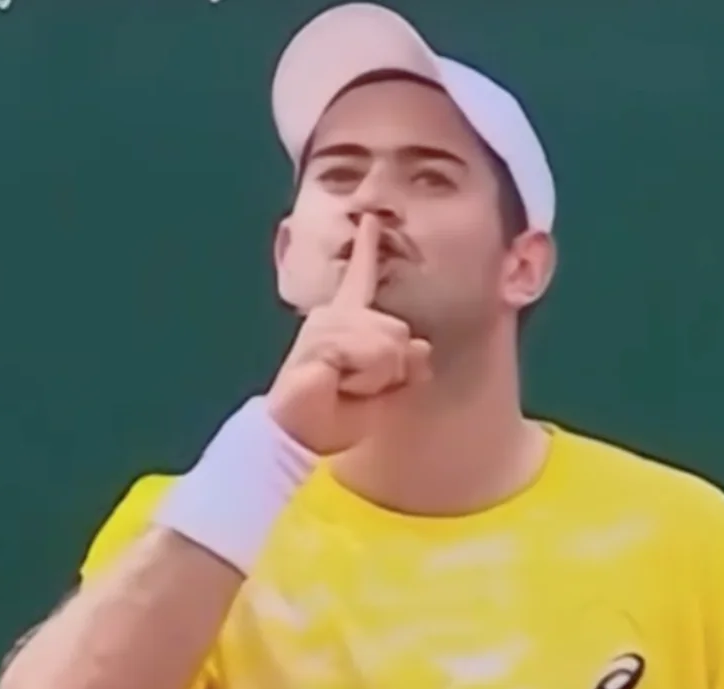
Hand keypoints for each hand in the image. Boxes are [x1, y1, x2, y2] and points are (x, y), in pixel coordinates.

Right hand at [265, 214, 431, 454]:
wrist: (302, 433)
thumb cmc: (340, 411)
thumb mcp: (387, 390)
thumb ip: (408, 365)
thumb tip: (421, 346)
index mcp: (348, 321)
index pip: (361, 279)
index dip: (367, 248)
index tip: (370, 219)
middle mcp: (335, 314)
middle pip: (399, 331)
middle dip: (392, 369)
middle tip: (358, 387)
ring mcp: (326, 324)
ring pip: (391, 342)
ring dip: (378, 377)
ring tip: (347, 386)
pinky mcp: (321, 339)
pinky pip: (373, 354)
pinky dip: (366, 378)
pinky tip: (339, 384)